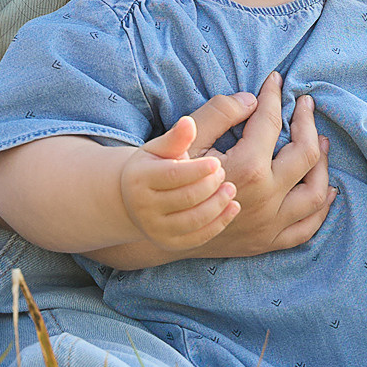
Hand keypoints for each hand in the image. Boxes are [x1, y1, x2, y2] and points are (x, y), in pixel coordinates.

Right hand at [119, 116, 240, 249]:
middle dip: (210, 185)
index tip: (217, 162)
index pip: (174, 175)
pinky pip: (199, 237)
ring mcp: (156, 229)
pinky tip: (232, 207)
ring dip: (218, 204)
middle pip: (187, 197)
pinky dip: (219, 222)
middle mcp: (144, 207)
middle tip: (223, 174)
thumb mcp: (160, 148)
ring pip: (195, 220)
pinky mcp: (170, 243)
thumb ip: (176, 137)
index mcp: (140, 179)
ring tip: (231, 188)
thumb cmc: (154, 166)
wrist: (134, 201)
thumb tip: (188, 123)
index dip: (198, 169)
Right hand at [190, 73, 333, 255]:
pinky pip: (307, 228)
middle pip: (307, 155)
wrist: (159, 227)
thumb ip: (218, 113)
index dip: (274, 96)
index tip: (277, 81)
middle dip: (308, 123)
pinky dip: (321, 209)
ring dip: (323, 165)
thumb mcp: (188, 139)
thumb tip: (251, 98)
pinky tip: (326, 190)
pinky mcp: (268, 242)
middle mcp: (266, 198)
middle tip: (305, 105)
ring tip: (321, 142)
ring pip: (315, 193)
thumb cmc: (173, 177)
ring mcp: (270, 224)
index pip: (271, 123)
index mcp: (246, 169)